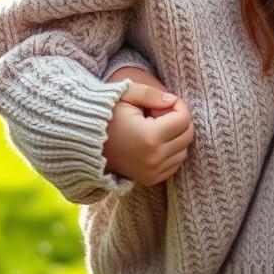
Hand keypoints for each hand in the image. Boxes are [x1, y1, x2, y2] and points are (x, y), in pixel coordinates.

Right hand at [103, 66, 193, 184]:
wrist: (86, 142)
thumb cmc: (107, 114)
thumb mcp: (127, 94)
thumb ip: (152, 94)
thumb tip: (173, 100)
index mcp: (149, 137)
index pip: (184, 120)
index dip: (179, 106)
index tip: (166, 101)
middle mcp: (153, 158)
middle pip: (187, 136)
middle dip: (181, 120)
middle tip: (163, 112)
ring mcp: (152, 172)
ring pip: (183, 152)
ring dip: (177, 137)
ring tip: (158, 126)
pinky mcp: (150, 180)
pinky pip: (174, 165)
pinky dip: (172, 152)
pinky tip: (157, 141)